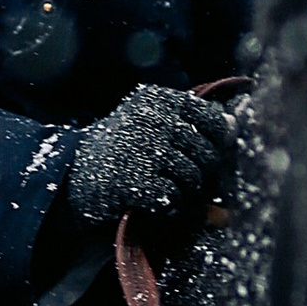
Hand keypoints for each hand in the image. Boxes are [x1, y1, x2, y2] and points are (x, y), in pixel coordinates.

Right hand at [66, 86, 238, 233]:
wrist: (72, 173)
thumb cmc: (121, 147)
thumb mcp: (149, 120)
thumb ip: (190, 120)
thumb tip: (234, 126)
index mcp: (157, 99)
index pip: (211, 119)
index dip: (217, 140)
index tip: (204, 151)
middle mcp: (152, 119)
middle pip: (207, 153)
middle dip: (200, 172)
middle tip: (177, 176)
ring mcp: (143, 149)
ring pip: (193, 178)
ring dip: (183, 191)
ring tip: (161, 187)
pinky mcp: (135, 181)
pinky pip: (173, 198)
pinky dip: (167, 207)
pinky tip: (151, 201)